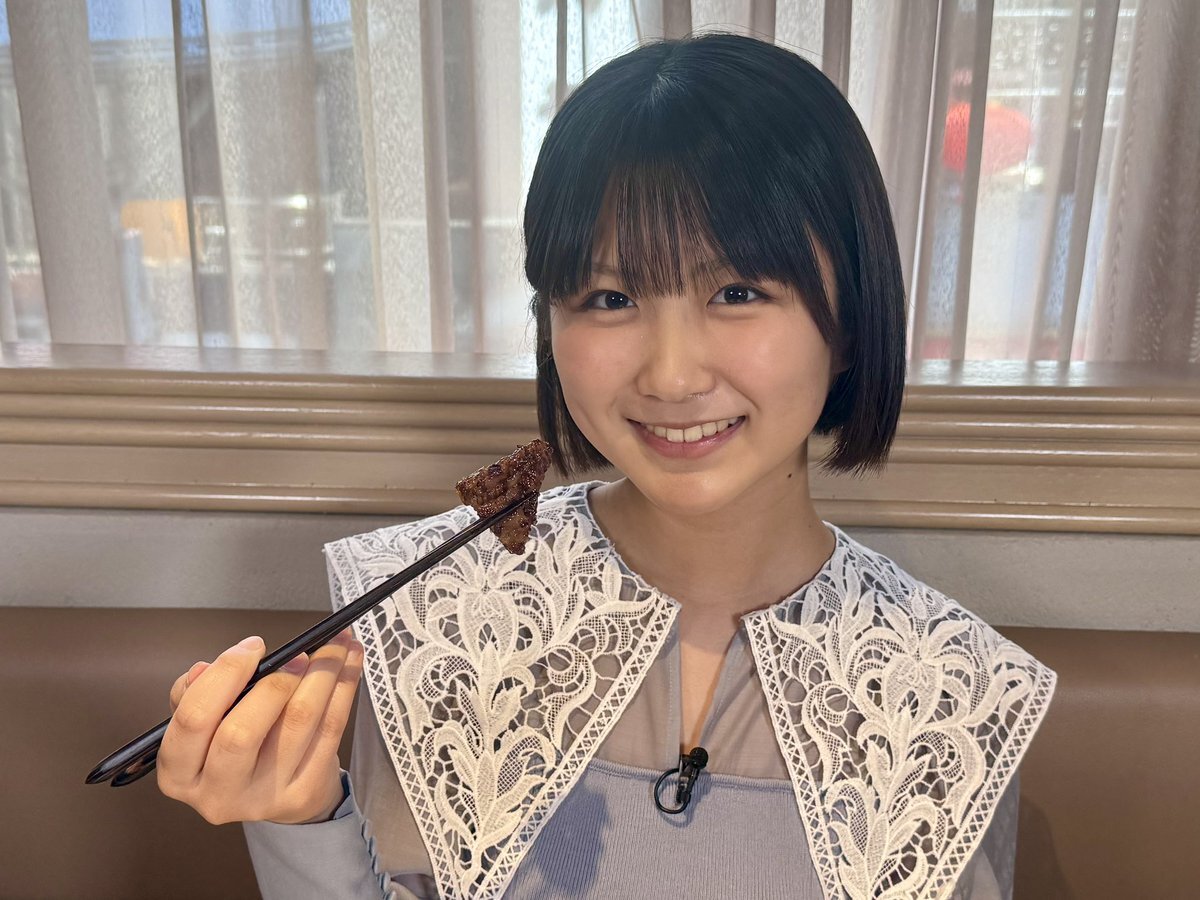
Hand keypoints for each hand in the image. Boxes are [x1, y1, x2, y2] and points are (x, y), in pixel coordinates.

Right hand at [156, 628, 363, 824]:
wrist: (274, 791)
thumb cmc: (233, 743)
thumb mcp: (203, 723)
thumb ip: (196, 692)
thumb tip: (203, 669)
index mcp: (179, 774)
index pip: (193, 719)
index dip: (224, 675)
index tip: (253, 646)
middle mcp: (217, 793)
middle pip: (242, 732)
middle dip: (274, 683)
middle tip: (297, 654)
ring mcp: (262, 799)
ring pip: (298, 724)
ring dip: (322, 674)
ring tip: (335, 645)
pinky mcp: (303, 793)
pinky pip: (331, 730)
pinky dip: (344, 687)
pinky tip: (350, 660)